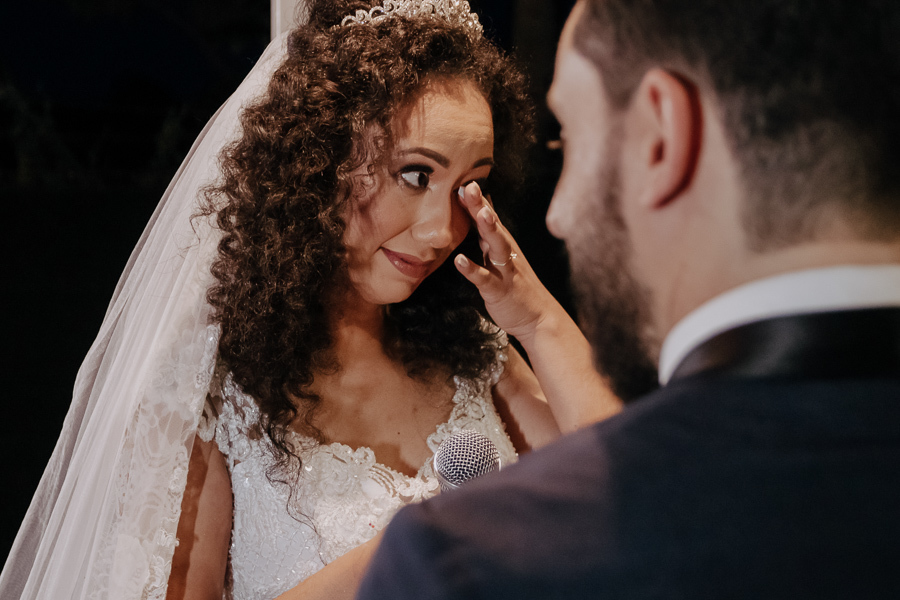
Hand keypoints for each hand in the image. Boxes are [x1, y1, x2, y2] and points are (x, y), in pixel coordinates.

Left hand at [454, 182, 560, 343]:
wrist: (540, 318)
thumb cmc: (517, 287)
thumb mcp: (502, 259)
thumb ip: (489, 238)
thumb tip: (477, 215)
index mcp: (504, 245)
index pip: (489, 217)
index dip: (478, 200)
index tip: (464, 179)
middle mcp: (507, 253)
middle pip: (493, 225)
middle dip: (481, 205)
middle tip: (469, 186)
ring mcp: (505, 271)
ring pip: (497, 246)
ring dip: (488, 229)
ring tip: (479, 213)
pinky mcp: (501, 290)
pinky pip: (485, 279)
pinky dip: (472, 269)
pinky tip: (458, 261)